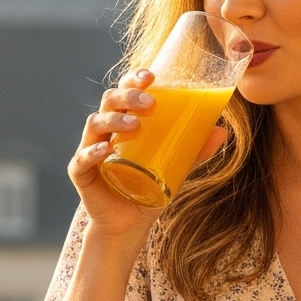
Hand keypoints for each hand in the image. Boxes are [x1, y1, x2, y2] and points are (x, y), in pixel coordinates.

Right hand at [68, 71, 227, 240]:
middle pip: (109, 101)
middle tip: (150, 103)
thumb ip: (195, 151)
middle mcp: (104, 131)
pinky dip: (92, 152)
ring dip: (114, 120)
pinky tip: (105, 150)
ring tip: (135, 126)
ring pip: (95, 124)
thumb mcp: (176, 168)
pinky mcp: (80, 172)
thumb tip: (220, 131)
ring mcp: (89, 149)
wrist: (129, 224)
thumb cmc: (148, 188)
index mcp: (124, 122)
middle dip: (128, 97)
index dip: (134, 79)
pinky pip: (82, 158)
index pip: (125, 92)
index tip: (152, 76)